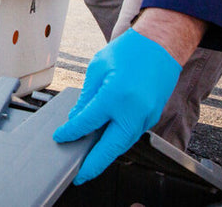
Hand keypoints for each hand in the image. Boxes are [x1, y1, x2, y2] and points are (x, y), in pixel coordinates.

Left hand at [52, 29, 181, 183]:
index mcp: (115, 96)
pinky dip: (118, 141)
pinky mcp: (152, 117)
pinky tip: (106, 142)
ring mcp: (146, 116)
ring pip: (122, 144)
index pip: (87, 123)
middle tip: (80, 175)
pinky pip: (132, 135)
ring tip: (89, 162)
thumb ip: (87, 96)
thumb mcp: (98, 68)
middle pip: (110, 147)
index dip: (71, 133)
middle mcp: (133, 111)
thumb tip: (77, 118)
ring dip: (106, 154)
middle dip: (93, 165)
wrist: (161, 45)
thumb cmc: (130, 51)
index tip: (60, 138)